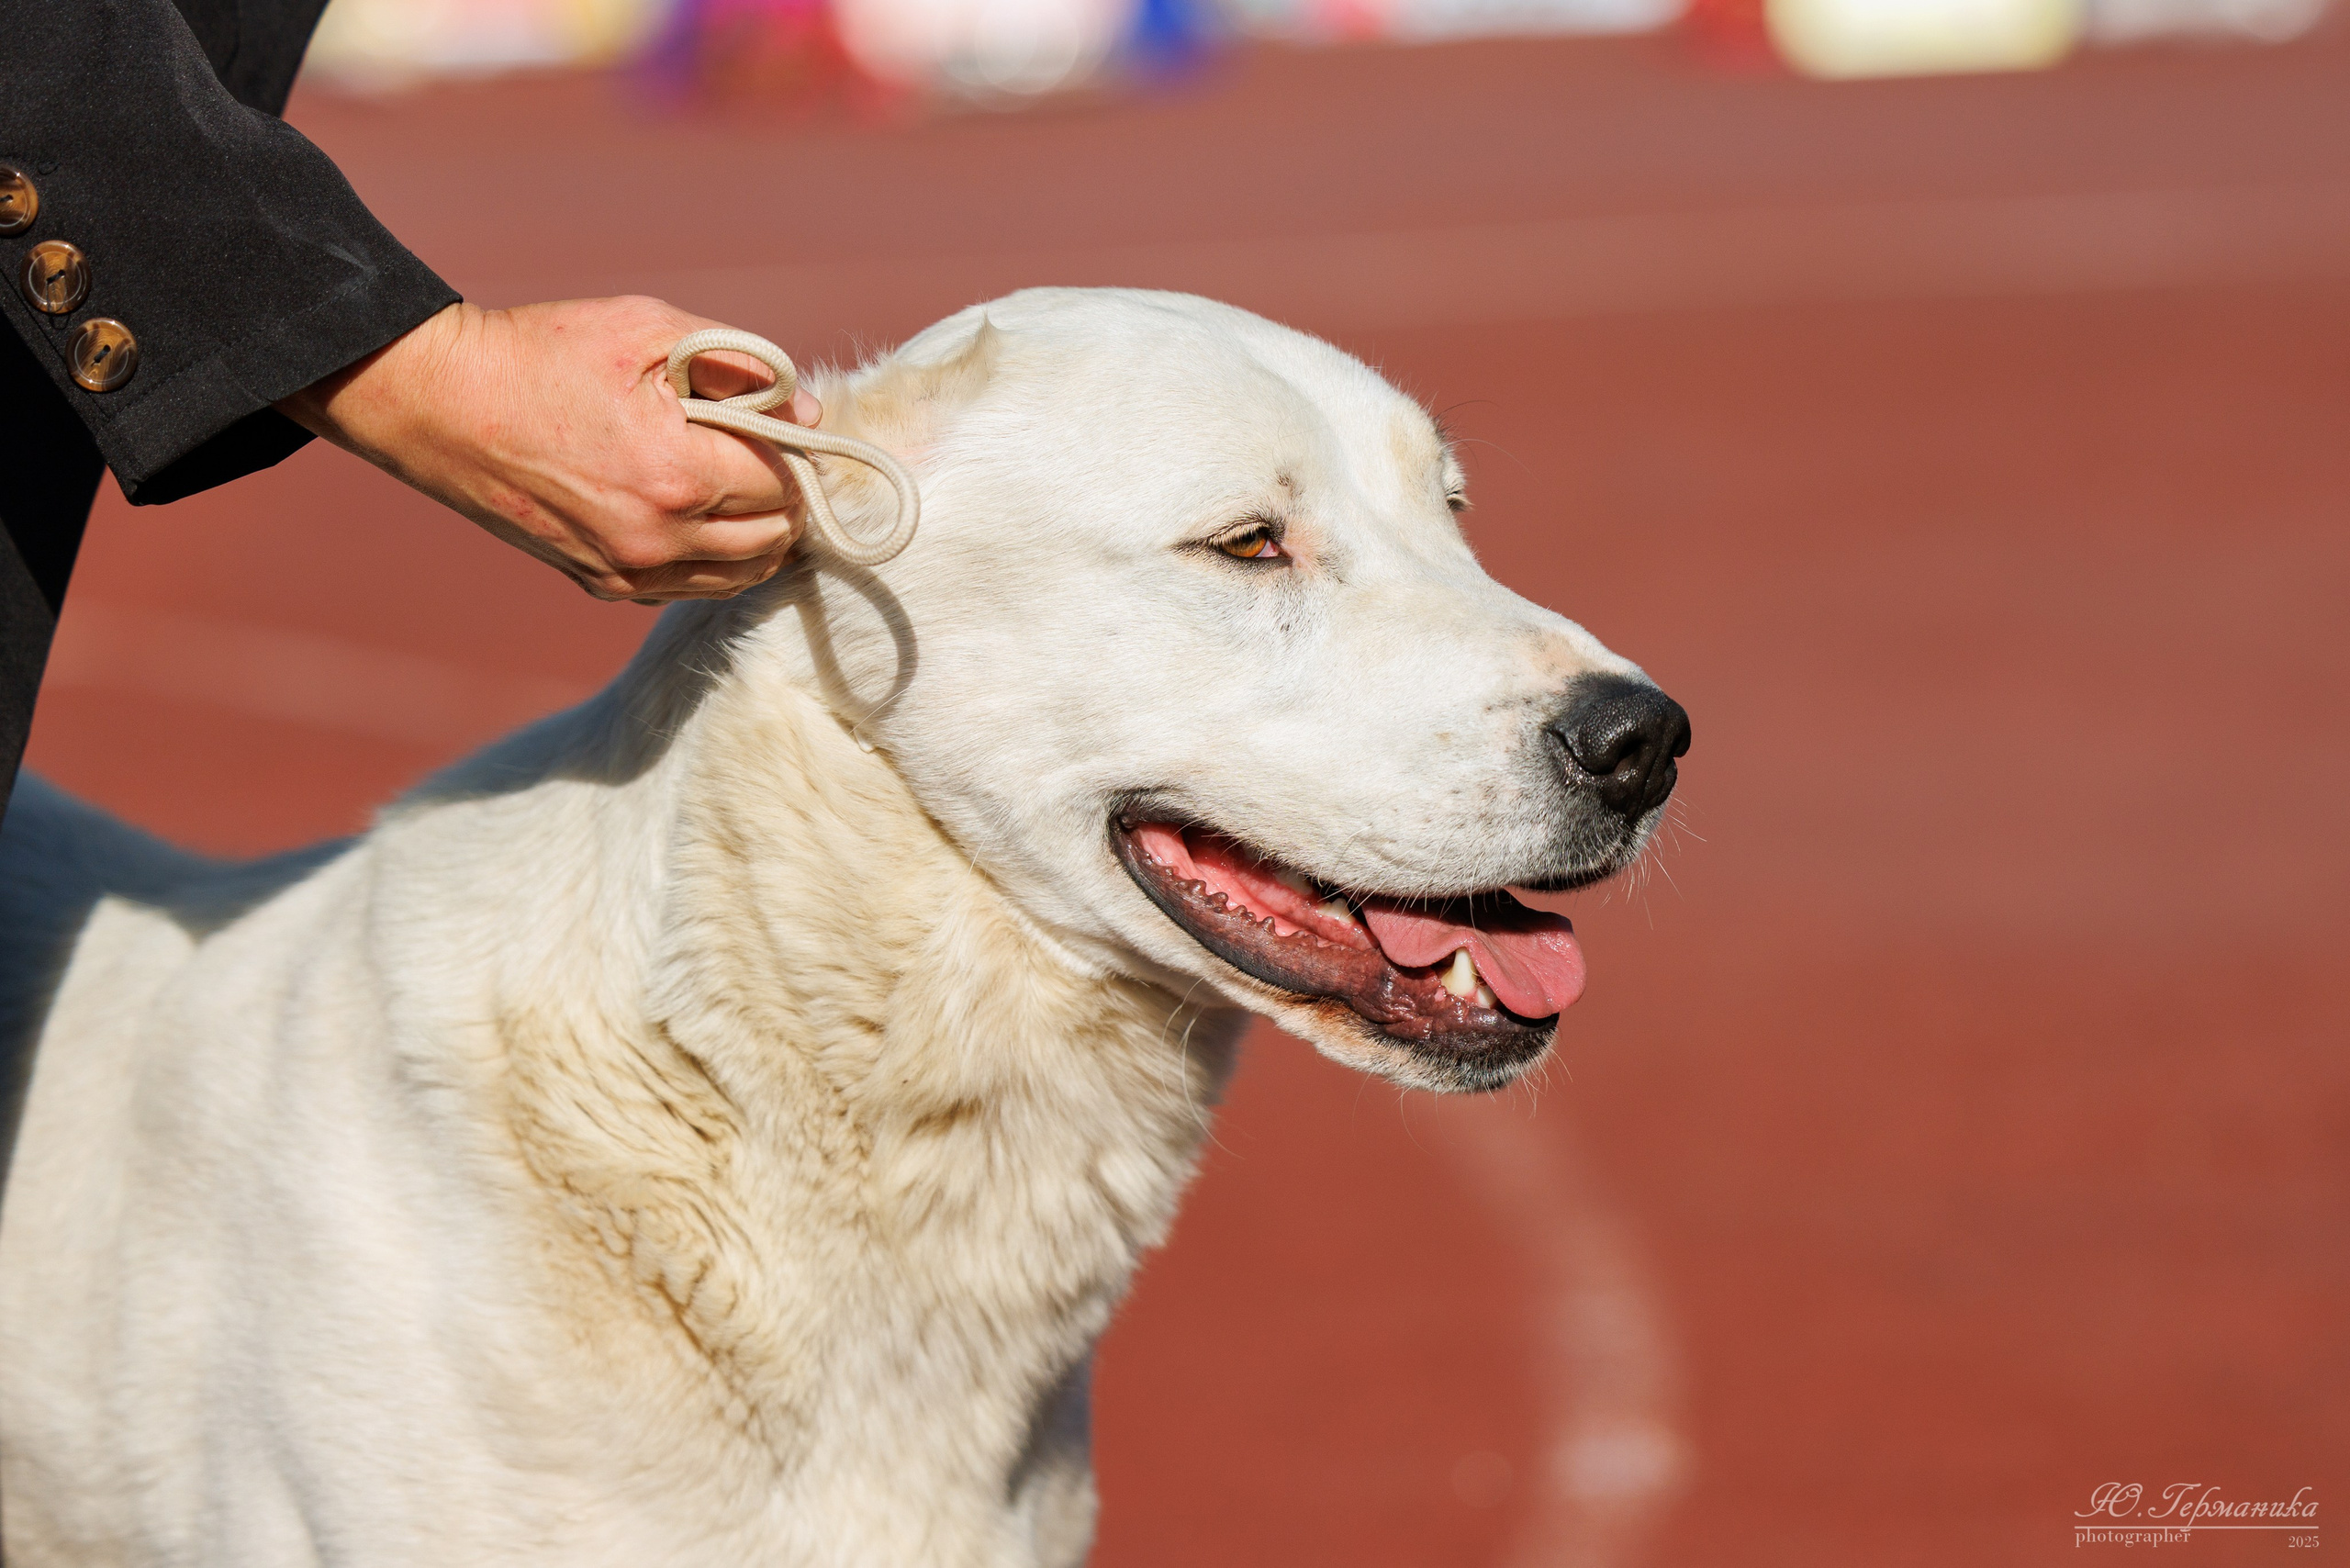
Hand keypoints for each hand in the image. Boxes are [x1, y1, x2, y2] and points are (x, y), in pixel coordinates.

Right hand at [277, 297, 823, 601]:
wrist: (441, 403)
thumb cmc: (543, 352)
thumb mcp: (648, 330)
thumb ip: (740, 365)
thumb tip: (807, 408)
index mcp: (678, 474)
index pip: (785, 484)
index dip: (796, 451)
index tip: (784, 425)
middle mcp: (658, 538)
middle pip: (774, 539)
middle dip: (787, 498)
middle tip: (772, 457)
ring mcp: (628, 570)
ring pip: (740, 576)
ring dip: (759, 536)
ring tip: (745, 488)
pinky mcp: (601, 584)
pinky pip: (689, 589)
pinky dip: (713, 560)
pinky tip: (700, 517)